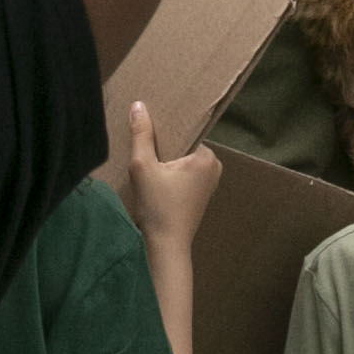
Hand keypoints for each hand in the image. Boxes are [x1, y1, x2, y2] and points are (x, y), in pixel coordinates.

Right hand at [115, 99, 221, 249]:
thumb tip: (138, 105)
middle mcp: (214, 166)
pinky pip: (184, 173)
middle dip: (164, 143)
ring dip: (165, 159)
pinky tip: (154, 174)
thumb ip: (141, 135)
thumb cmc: (157, 207)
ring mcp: (209, 182)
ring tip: (145, 156)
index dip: (165, 126)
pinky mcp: (201, 194)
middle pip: (183, 144)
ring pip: (182, 159)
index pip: (184, 129)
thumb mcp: (143, 167)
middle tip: (142, 140)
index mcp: (207, 156)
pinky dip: (170, 172)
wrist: (165, 248)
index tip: (148, 122)